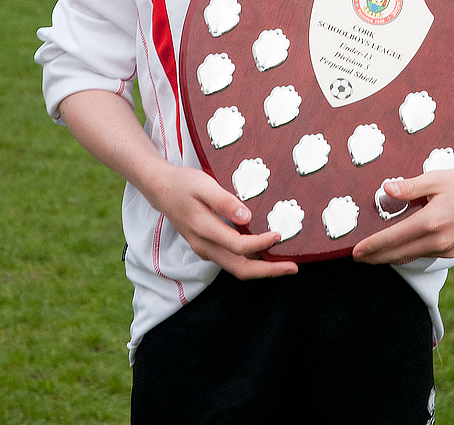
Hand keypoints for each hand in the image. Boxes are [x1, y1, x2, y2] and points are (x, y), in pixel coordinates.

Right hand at [58, 89, 297, 279]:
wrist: (159, 188)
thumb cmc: (183, 182)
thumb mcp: (204, 184)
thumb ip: (225, 201)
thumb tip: (248, 217)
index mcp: (205, 231)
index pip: (240, 246)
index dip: (262, 244)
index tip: (281, 234)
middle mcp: (205, 246)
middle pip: (241, 268)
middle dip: (269, 271)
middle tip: (294, 267)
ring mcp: (204, 249)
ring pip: (236, 268)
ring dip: (261, 268)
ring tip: (284, 263)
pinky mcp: (206, 246)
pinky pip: (231, 260)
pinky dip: (250, 260)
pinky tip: (263, 251)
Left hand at [352, 117, 453, 264]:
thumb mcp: (438, 178)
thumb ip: (410, 186)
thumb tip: (385, 190)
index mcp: (431, 221)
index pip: (393, 239)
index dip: (372, 246)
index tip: (354, 251)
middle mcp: (439, 241)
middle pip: (399, 255)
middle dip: (376, 257)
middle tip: (357, 258)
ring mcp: (450, 249)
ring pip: (413, 257)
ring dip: (393, 257)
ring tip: (375, 253)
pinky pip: (428, 254)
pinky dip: (412, 252)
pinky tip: (403, 247)